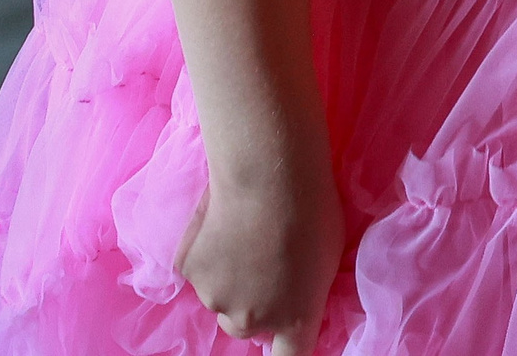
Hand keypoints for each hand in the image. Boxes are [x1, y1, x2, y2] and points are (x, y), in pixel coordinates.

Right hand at [175, 175, 343, 355]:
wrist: (269, 177)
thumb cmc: (314, 210)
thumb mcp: (326, 258)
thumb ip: (303, 290)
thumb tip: (291, 292)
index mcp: (295, 319)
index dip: (282, 350)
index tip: (279, 339)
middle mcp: (252, 320)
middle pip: (245, 327)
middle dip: (251, 304)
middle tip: (261, 265)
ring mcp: (215, 298)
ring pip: (219, 297)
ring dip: (228, 276)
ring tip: (243, 233)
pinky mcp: (189, 271)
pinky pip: (198, 268)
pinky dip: (206, 251)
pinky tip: (222, 222)